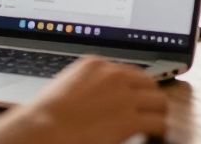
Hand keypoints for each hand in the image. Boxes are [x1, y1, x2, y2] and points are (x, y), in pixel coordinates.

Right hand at [0, 57, 166, 143]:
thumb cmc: (44, 115)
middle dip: (149, 98)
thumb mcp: (66, 85)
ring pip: (159, 101)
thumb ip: (87, 84)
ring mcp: (124, 96)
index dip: (134, 88)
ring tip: (154, 123)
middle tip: (148, 111)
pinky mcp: (130, 119)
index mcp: (96, 64)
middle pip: (148, 83)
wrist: (42, 129)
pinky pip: (158, 122)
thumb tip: (99, 95)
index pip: (128, 72)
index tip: (136, 97)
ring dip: (157, 113)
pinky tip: (154, 135)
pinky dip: (159, 130)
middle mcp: (114, 75)